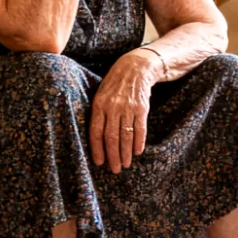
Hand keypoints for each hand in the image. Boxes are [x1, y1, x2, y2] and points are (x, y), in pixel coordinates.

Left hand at [91, 49, 157, 170]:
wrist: (135, 68)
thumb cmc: (115, 85)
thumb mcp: (101, 95)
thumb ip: (98, 114)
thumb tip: (95, 138)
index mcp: (99, 105)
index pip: (96, 132)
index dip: (97, 149)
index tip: (99, 163)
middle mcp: (112, 108)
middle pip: (111, 137)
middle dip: (113, 156)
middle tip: (115, 169)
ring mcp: (128, 108)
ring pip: (126, 136)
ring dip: (126, 153)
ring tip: (126, 164)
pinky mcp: (142, 108)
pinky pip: (140, 129)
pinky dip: (139, 142)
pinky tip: (137, 152)